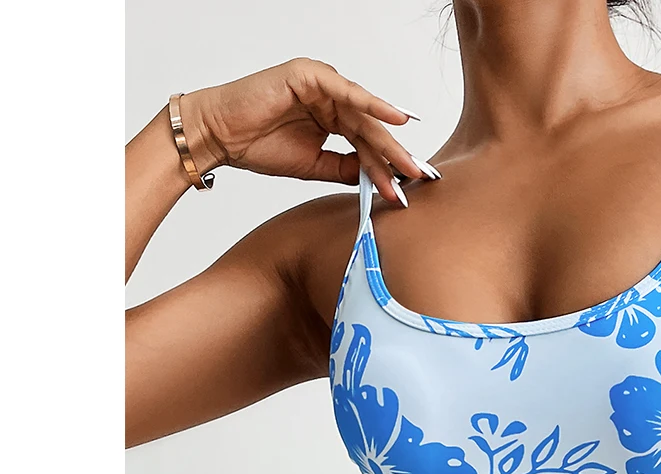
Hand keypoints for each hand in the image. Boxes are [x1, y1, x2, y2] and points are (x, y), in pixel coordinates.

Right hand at [178, 58, 432, 201]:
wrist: (221, 137)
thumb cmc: (258, 146)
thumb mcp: (314, 165)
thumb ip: (345, 167)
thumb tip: (376, 179)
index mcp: (330, 116)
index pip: (365, 143)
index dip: (386, 167)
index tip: (405, 192)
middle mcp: (328, 97)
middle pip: (369, 128)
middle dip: (394, 155)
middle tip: (418, 177)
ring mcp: (319, 82)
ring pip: (362, 113)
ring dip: (387, 139)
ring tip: (409, 162)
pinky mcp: (308, 74)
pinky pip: (346, 91)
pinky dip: (371, 104)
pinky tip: (396, 119)